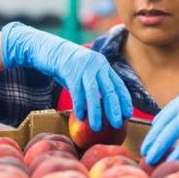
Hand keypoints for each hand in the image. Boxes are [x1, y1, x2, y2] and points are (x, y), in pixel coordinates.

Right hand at [1, 22, 131, 131]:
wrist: (51, 50)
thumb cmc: (69, 67)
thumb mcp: (87, 73)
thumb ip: (96, 85)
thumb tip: (104, 107)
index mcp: (104, 66)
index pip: (118, 85)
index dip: (124, 100)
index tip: (128, 114)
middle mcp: (97, 65)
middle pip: (109, 90)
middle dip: (114, 109)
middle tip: (116, 124)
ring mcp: (84, 67)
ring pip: (93, 93)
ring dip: (96, 112)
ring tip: (97, 127)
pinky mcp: (70, 71)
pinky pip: (77, 92)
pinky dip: (79, 106)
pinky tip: (80, 117)